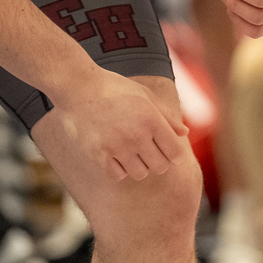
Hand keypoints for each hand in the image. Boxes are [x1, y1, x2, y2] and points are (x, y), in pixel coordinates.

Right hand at [56, 69, 189, 181]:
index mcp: (152, 119)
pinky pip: (118, 175)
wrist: (78, 87)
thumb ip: (167, 116)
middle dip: (158, 161)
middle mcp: (137, 135)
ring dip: (139, 165)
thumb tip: (185, 133)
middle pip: (160, 167)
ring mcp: (117, 146)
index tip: (166, 149)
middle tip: (148, 151)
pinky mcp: (99, 154)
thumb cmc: (115, 88)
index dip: (173, 153)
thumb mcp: (145, 96)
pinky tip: (115, 155)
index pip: (175, 153)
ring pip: (140, 173)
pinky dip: (119, 169)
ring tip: (131, 152)